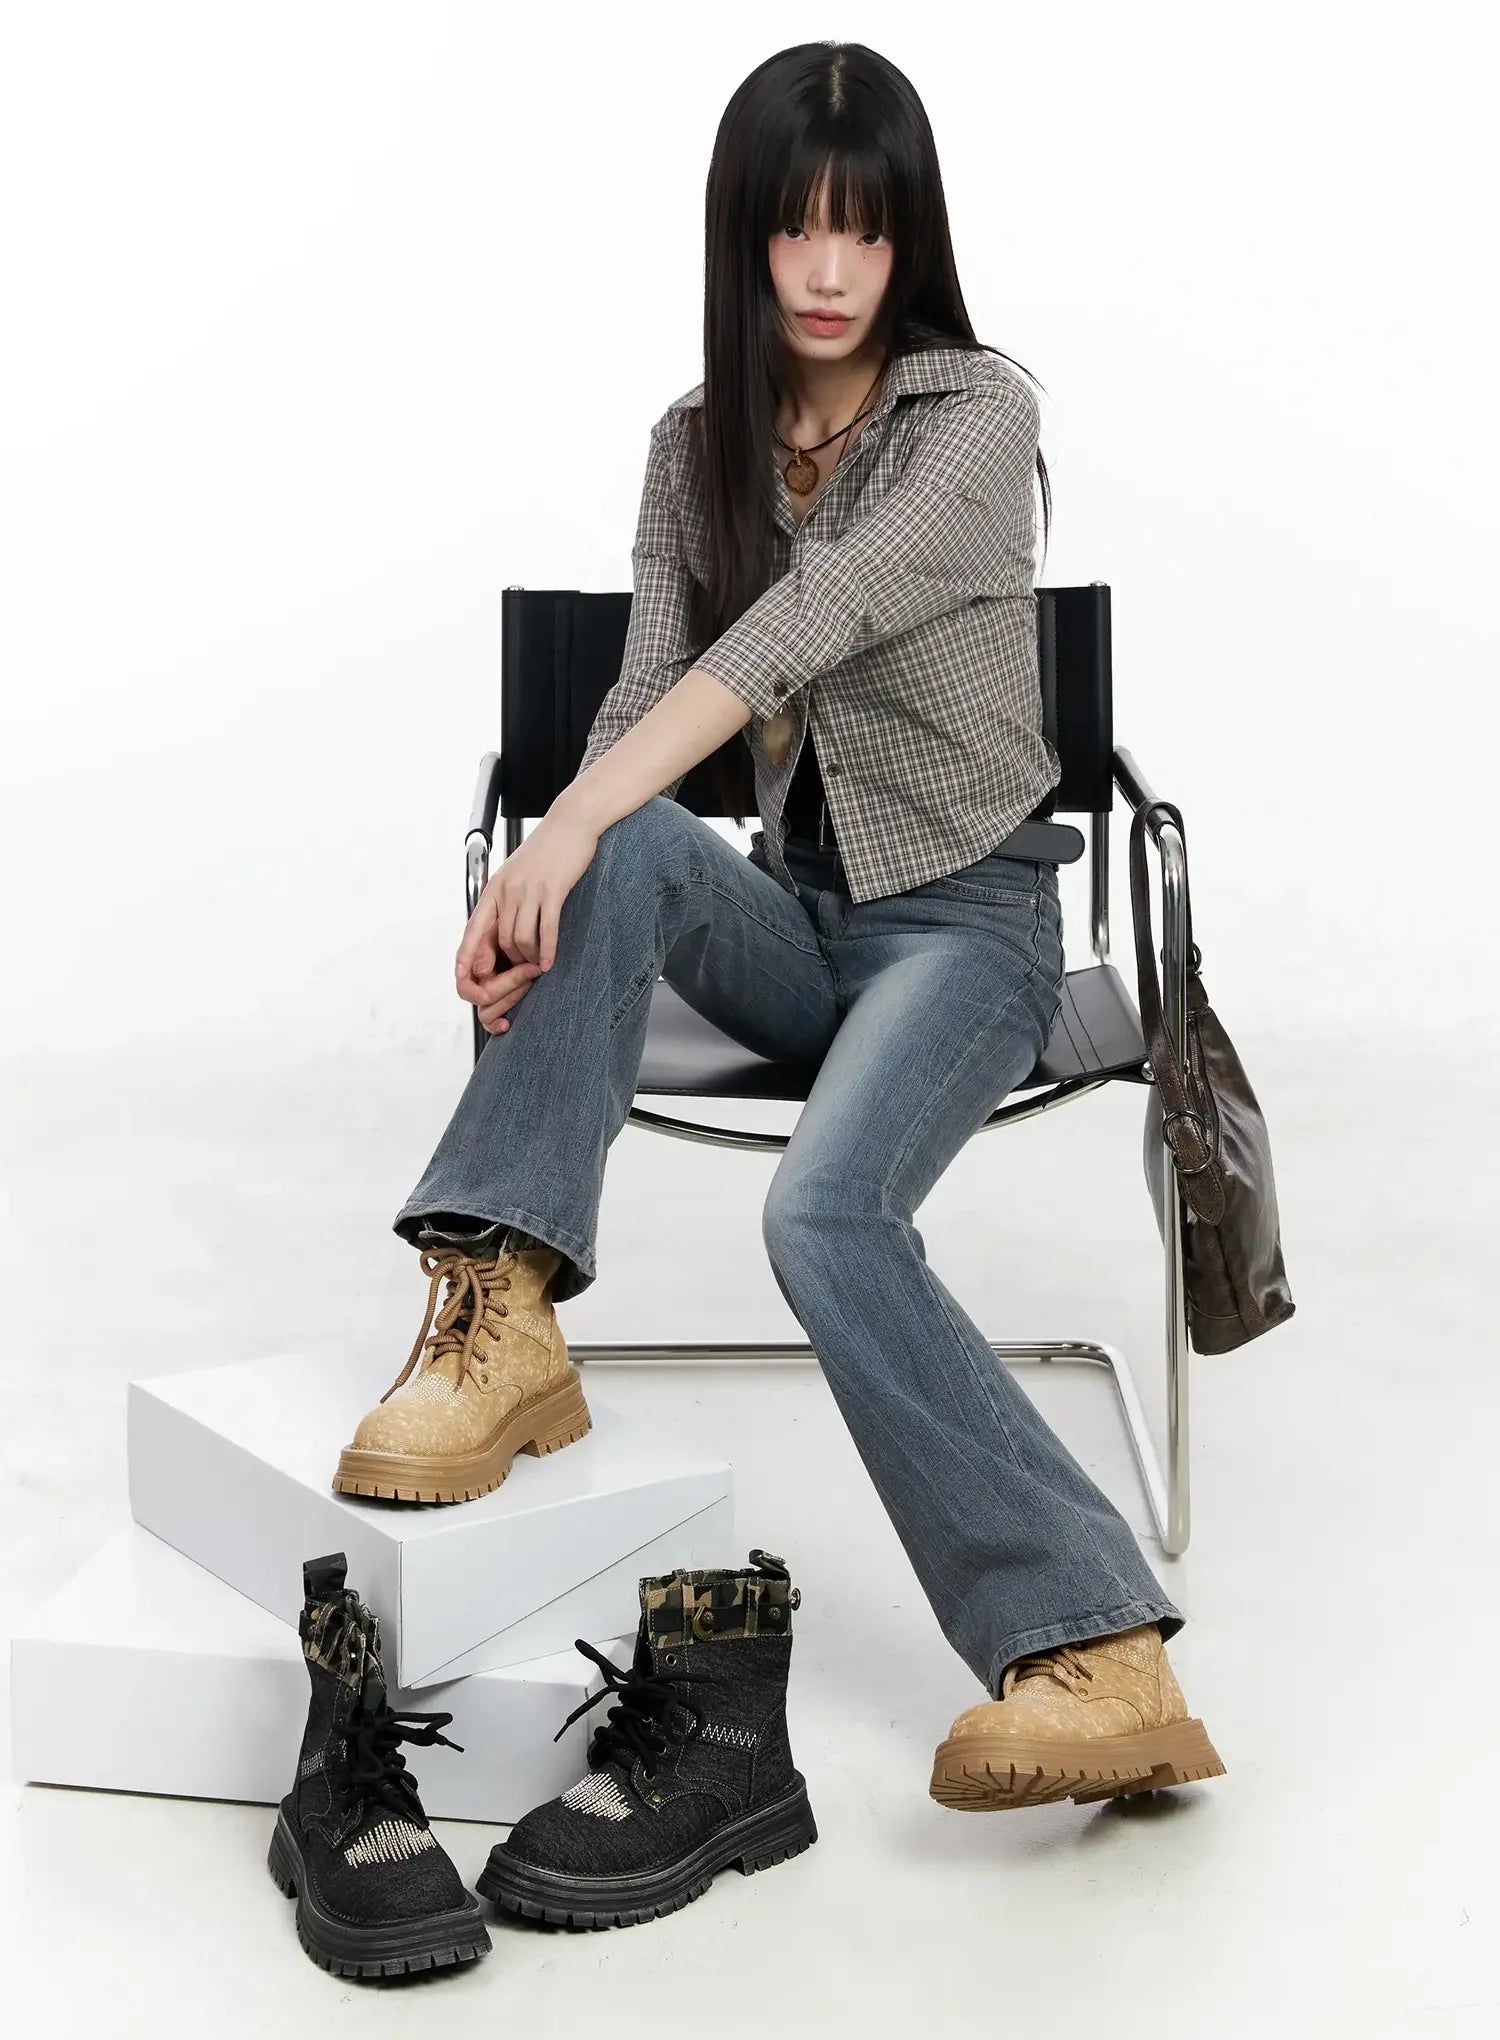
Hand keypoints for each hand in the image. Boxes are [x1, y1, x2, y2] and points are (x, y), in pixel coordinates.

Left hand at [455, 803, 599, 1030]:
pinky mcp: (552, 891)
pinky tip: (548, 963)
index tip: (464, 978)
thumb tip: (502, 931)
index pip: (475, 928)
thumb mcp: (517, 874)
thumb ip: (506, 900)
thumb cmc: (546, 850)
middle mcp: (507, 891)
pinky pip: (546, 930)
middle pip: (502, 940)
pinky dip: (547, 951)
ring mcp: (529, 891)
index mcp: (495, 888)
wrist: (570, 823)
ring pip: (522, 939)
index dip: (467, 956)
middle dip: (511, 962)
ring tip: (536, 965)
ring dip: (529, 958)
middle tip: (521, 971)